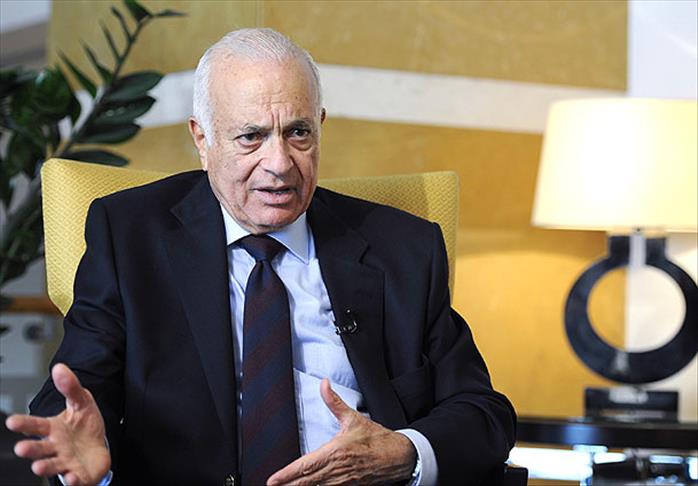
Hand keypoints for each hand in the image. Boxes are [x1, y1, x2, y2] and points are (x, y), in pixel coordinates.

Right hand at [5, 363, 110, 485]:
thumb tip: (59, 367)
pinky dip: (72, 480)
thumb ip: (70, 387)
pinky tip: (72, 477)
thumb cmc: (84, 426)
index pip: (36, 425)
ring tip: (38, 467)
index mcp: (53, 429)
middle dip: (30, 449)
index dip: (24, 424)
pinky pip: (74, 479)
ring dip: (44, 467)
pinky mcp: (78, 475)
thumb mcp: (82, 402)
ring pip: (52, 466)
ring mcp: (65, 462)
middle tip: (21, 448)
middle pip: (40, 448)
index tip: (11, 421)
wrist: (99, 447)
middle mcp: (55, 447)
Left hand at [267, 378, 415, 484]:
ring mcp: (343, 481)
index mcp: (336, 451)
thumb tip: (324, 384)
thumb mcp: (353, 418)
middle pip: (306, 481)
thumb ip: (334, 402)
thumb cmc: (377, 439)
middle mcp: (337, 469)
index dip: (287, 474)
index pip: (305, 465)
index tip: (273, 479)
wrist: (399, 456)